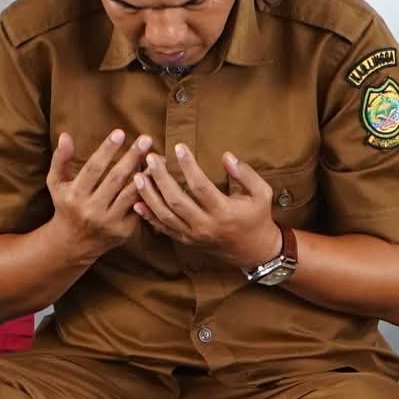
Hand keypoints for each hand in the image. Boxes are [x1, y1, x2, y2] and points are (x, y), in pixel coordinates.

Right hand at [46, 130, 150, 258]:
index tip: (120, 133)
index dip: (107, 150)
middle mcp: (91, 209)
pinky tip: (159, 178)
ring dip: (146, 175)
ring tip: (158, 157)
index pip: (93, 168)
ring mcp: (109, 222)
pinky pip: (138, 208)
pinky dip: (149, 193)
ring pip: (130, 194)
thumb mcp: (56, 183)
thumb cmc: (66, 205)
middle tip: (146, 139)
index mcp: (74, 195)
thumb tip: (65, 135)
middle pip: (115, 179)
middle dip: (132, 157)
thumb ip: (60, 159)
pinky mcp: (123, 231)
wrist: (74, 243)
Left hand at [133, 145, 281, 269]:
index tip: (179, 147)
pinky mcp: (187, 241)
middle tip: (151, 159)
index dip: (188, 166)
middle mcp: (206, 225)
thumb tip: (227, 156)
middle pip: (177, 201)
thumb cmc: (258, 218)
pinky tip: (137, 203)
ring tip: (138, 176)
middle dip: (161, 179)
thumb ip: (245, 174)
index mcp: (224, 212)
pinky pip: (163, 229)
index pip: (201, 186)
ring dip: (149, 196)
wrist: (253, 251)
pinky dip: (149, 217)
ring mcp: (194, 235)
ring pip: (165, 216)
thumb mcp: (261, 193)